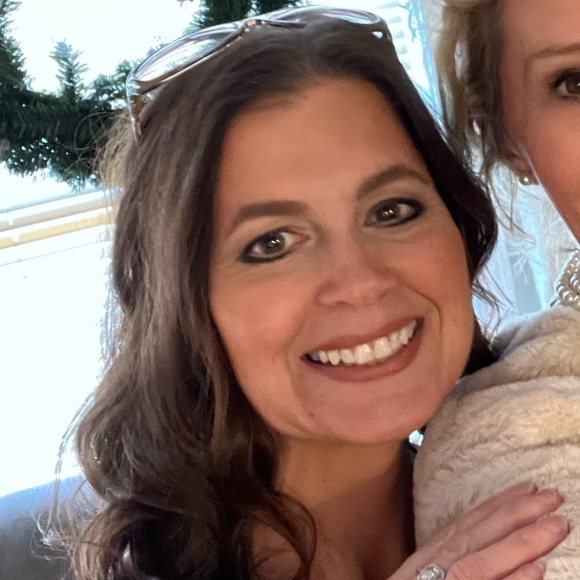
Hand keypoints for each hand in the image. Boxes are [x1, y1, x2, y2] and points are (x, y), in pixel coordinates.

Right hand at [390, 482, 567, 578]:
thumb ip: (448, 557)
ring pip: (482, 558)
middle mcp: (432, 564)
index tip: (526, 488)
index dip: (497, 504)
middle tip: (553, 497)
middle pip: (476, 533)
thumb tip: (493, 549)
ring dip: (521, 541)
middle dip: (516, 513)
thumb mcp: (423, 574)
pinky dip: (510, 579)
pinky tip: (537, 569)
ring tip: (557, 525)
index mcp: (429, 555)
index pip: (466, 523)